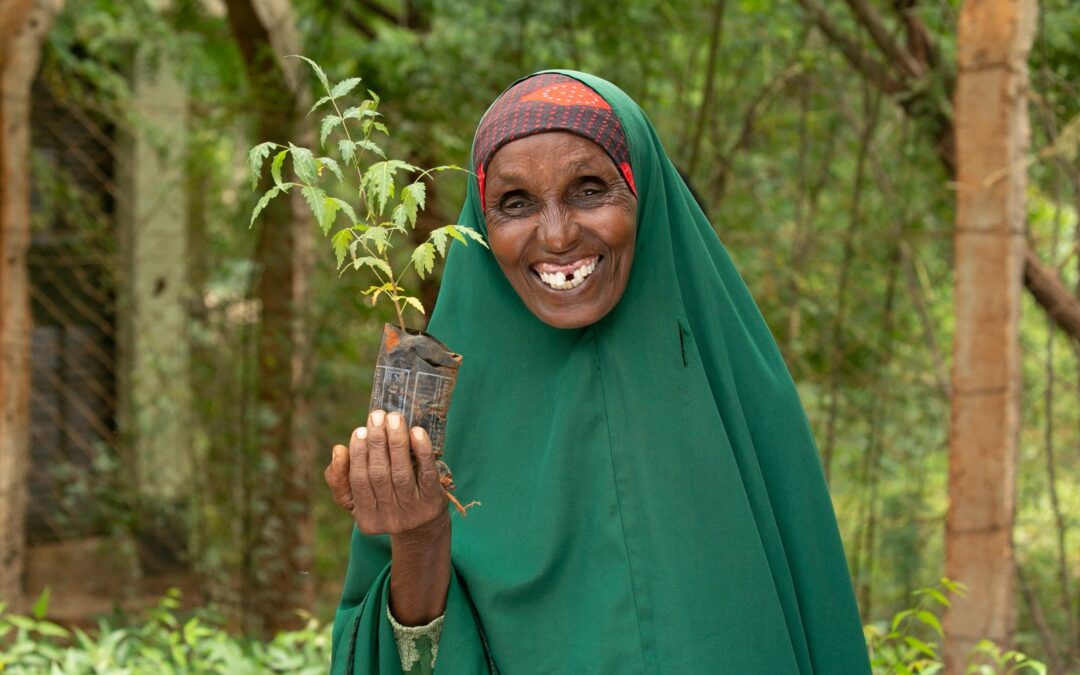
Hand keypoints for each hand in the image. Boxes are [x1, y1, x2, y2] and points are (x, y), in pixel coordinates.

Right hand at [325, 409, 448, 535]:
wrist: (423, 526)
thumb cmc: (383, 503)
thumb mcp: (356, 500)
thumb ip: (339, 478)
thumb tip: (338, 450)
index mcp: (366, 518)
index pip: (358, 481)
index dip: (358, 455)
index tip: (359, 430)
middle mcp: (389, 518)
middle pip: (379, 475)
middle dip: (377, 442)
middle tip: (377, 416)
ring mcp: (413, 511)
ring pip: (401, 472)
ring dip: (397, 442)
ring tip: (394, 418)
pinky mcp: (433, 502)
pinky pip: (427, 474)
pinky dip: (422, 451)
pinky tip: (417, 432)